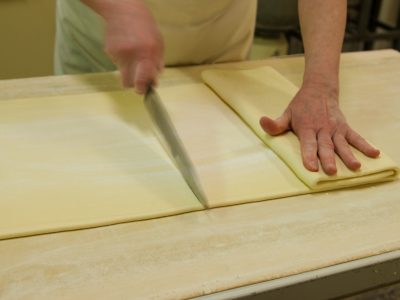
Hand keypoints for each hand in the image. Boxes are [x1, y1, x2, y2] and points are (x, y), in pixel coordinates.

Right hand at [102, 1, 163, 92]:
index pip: (142, 80)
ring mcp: (118, 53)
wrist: (123, 9)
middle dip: (133, 84)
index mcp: (147, 54)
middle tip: (137, 81)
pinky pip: (116, 62)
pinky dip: (121, 58)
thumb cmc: (145, 26)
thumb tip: (154, 81)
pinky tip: (125, 47)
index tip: (143, 90)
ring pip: (122, 72)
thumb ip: (158, 63)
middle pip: (128, 83)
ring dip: (128, 69)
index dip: (142, 89)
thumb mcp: (158, 43)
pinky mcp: (108, 51)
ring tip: (132, 54)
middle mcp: (132, 55)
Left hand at [259, 82, 379, 174]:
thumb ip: (276, 123)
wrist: (319, 89)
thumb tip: (262, 121)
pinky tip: (374, 154)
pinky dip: (365, 145)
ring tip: (355, 167)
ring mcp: (335, 128)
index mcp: (307, 127)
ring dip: (349, 155)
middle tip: (332, 171)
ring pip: (342, 144)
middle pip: (326, 146)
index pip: (308, 144)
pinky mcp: (345, 127)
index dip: (309, 155)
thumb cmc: (301, 106)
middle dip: (329, 159)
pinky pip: (356, 137)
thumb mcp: (286, 113)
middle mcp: (323, 129)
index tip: (311, 167)